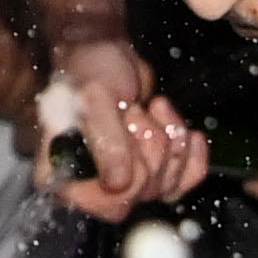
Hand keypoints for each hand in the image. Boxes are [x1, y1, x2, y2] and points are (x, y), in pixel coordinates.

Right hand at [30, 30, 209, 216]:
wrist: (108, 55)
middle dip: (149, 145)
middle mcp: (93, 186)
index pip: (105, 203)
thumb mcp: (94, 99)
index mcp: (65, 176)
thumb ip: (106, 141)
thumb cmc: (90, 72)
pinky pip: (186, 180)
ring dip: (169, 139)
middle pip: (141, 192)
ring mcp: (126, 182)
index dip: (127, 174)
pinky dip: (192, 154)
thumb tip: (118, 184)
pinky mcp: (154, 172)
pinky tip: (187, 132)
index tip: (126, 130)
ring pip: (167, 185)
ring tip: (151, 109)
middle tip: (134, 111)